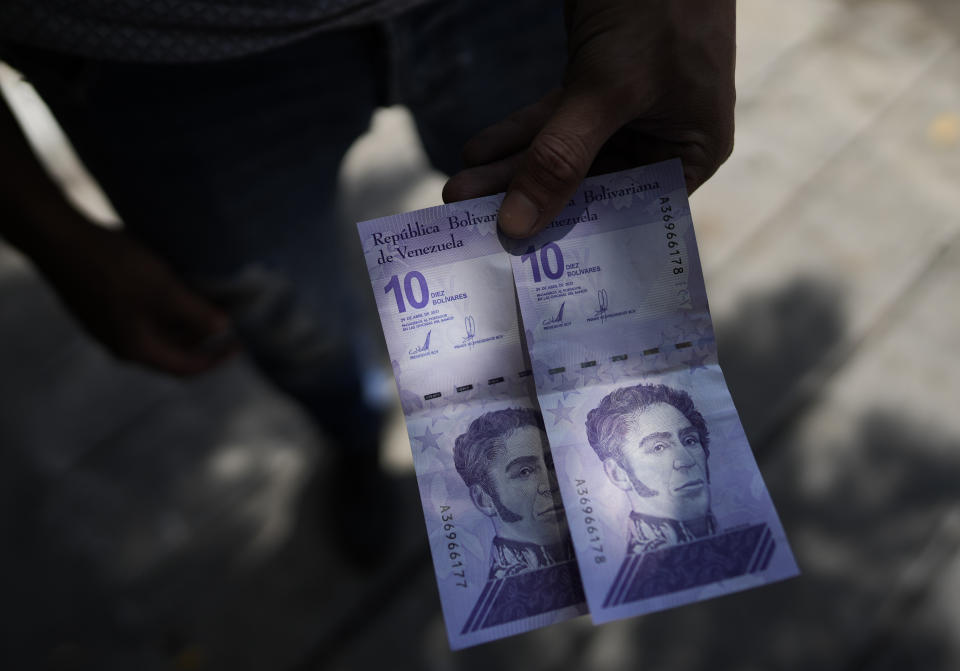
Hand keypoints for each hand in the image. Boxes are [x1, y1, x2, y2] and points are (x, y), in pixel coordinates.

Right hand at [41, 223, 238, 375]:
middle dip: (203, 337)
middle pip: (173, 350)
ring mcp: (108, 325)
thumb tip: (222, 329)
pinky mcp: (101, 305)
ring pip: (157, 331)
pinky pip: (143, 315)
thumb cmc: (114, 267)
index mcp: (137, 349)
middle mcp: (121, 343)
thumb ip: (196, 314)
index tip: (240, 343)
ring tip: (209, 300)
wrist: (59, 238)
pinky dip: (166, 308)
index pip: (186, 368)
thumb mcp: (165, 291)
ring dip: (184, 321)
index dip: (217, 359)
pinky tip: (178, 286)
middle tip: (228, 317)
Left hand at [442, 0, 735, 237]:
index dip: (575, 236)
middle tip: (470, 222)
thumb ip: (560, 157)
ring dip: (510, 169)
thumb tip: (516, 225)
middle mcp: (661, 141)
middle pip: (587, 187)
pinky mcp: (596, 86)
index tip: (521, 258)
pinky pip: (552, 121)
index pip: (628, 213)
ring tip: (458, 191)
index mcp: (691, 153)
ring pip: (563, 154)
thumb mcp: (607, 90)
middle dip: (527, 200)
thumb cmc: (659, 7)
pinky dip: (517, 134)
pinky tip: (478, 152)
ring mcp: (627, 115)